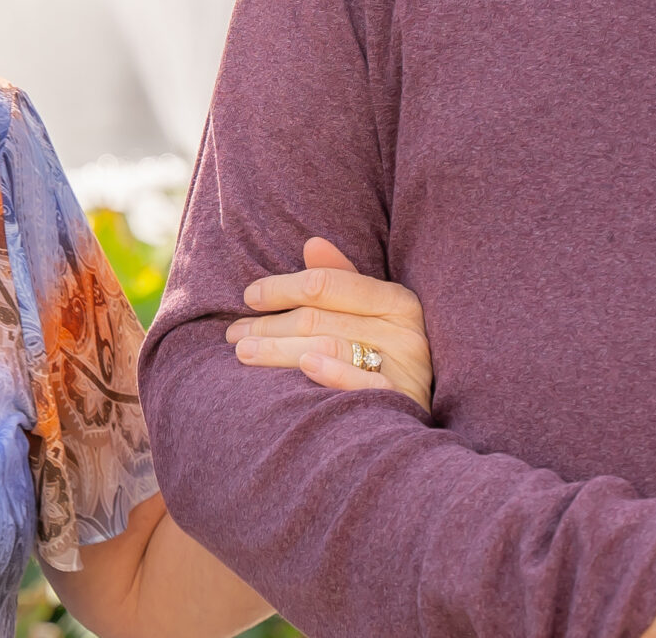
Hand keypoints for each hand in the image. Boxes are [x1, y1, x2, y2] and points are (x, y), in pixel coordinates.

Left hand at [224, 238, 432, 410]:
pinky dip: (334, 373)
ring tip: (243, 353)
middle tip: (234, 334)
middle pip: (318, 319)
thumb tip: (312, 243)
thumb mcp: (371, 312)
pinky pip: (365, 384)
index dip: (283, 287)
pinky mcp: (401, 402)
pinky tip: (304, 367)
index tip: (250, 296)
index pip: (327, 284)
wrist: (420, 412)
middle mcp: (405, 332)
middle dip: (269, 325)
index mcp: (397, 301)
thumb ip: (341, 279)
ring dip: (279, 350)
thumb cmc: (385, 353)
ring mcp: (405, 369)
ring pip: (328, 348)